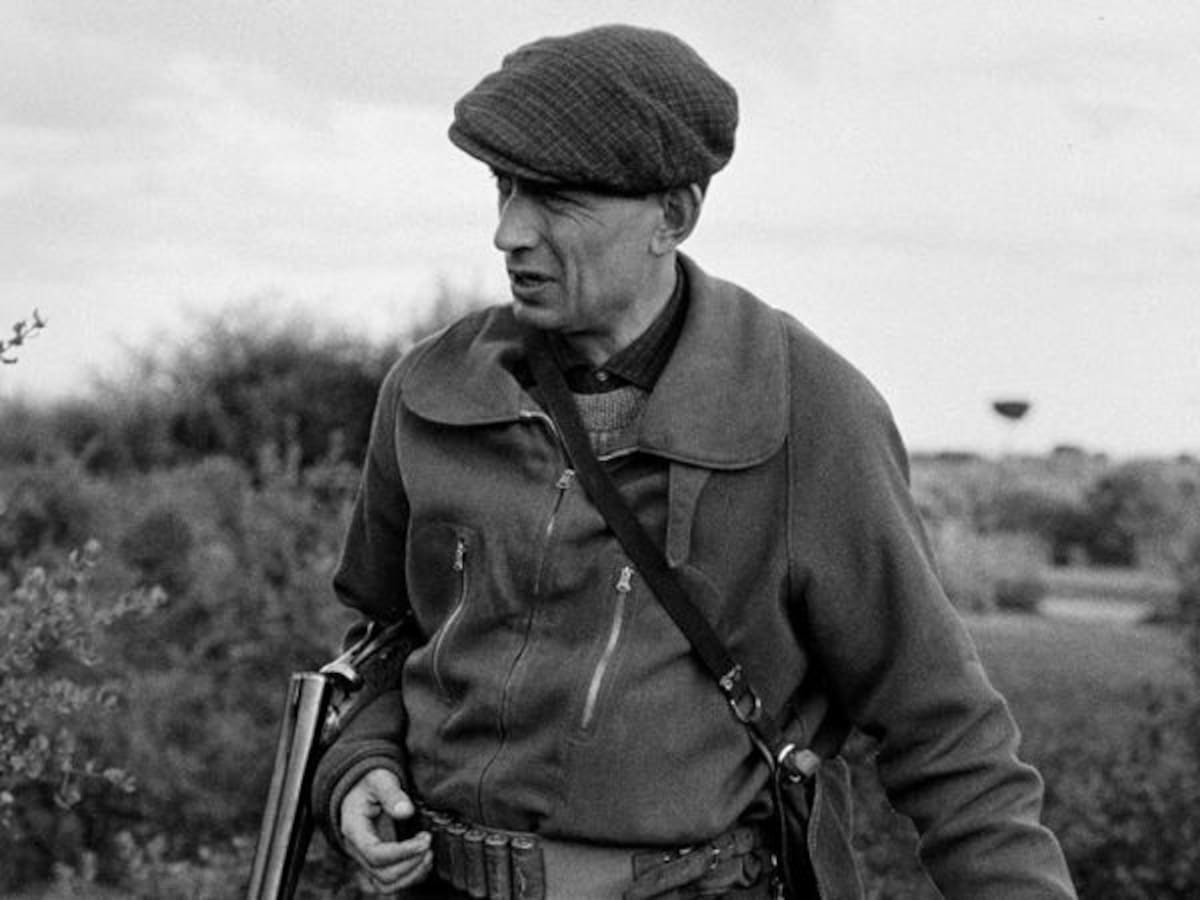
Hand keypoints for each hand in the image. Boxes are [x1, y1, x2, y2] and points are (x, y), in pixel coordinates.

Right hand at [340, 768, 433, 893]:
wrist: (360, 788)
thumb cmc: (370, 782)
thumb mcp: (379, 779)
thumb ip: (391, 793)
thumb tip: (406, 811)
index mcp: (354, 829)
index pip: (375, 854)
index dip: (402, 852)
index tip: (425, 839)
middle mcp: (357, 850)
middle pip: (382, 874)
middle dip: (411, 863)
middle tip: (429, 842)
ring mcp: (367, 859)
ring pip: (386, 884)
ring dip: (411, 875)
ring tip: (429, 854)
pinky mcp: (378, 862)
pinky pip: (391, 882)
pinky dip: (410, 877)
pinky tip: (424, 860)